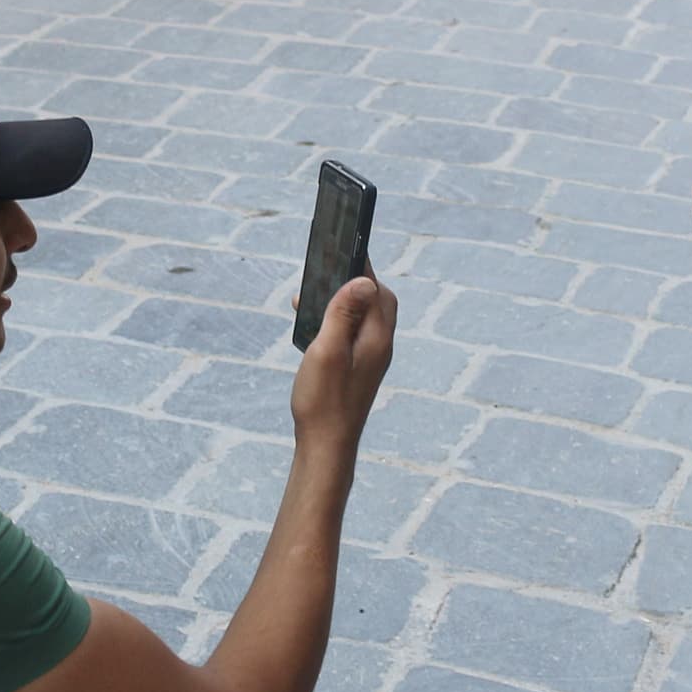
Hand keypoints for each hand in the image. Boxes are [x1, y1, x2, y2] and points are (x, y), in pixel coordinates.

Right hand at [289, 274, 396, 445]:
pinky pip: (354, 332)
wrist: (326, 446)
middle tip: (325, 271)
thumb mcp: (327, 350)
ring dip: (342, 302)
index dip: (360, 266)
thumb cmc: (323, 401)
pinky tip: (315, 327)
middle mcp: (380, 345)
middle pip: (376, 299)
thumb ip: (343, 313)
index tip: (342, 246)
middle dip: (353, 281)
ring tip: (311, 299)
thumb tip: (363, 279)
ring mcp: (371, 358)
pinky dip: (337, 321)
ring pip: (363, 316)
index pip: (376, 289)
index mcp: (377, 338)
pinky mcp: (359, 368)